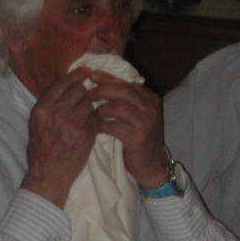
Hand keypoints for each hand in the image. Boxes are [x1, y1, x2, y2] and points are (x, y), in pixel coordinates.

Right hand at [22, 67, 98, 207]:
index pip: (62, 83)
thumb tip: (64, 87)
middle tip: (85, 97)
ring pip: (89, 101)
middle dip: (84, 91)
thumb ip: (49, 105)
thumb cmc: (40, 150)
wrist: (48, 175)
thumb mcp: (36, 123)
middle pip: (78, 89)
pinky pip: (96, 115)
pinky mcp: (86, 132)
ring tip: (86, 113)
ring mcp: (73, 122)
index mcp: (42, 108)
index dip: (76, 75)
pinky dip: (96, 117)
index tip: (85, 72)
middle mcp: (57, 112)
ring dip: (91, 104)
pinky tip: (92, 123)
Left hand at [88, 69, 169, 187]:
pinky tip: (96, 128)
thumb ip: (122, 99)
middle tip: (88, 94)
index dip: (107, 77)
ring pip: (119, 106)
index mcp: (149, 98)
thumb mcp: (134, 115)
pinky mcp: (139, 137)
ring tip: (92, 114)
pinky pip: (115, 126)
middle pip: (123, 90)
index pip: (126, 82)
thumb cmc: (137, 138)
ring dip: (101, 109)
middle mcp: (151, 107)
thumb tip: (96, 80)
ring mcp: (147, 122)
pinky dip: (102, 126)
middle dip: (102, 90)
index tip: (91, 75)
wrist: (151, 165)